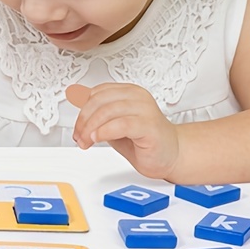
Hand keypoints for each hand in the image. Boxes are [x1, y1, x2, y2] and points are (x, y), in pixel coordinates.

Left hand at [66, 83, 180, 179]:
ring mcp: (145, 109)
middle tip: (79, 136)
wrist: (172, 155)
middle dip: (83, 120)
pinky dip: (104, 132)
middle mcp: (137, 97)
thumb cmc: (147, 141)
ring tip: (86, 141)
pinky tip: (97, 139)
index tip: (76, 127)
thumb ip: (100, 118)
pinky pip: (121, 124)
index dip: (81, 110)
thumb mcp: (116, 125)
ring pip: (107, 110)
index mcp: (129, 92)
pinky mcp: (149, 125)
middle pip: (99, 100)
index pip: (97, 92)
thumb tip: (79, 113)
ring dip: (90, 128)